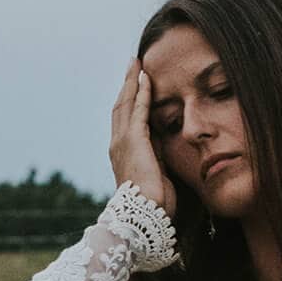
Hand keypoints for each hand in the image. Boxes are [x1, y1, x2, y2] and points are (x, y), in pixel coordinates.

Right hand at [109, 57, 176, 220]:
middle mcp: (118, 145)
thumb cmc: (154, 205)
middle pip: (121, 107)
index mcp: (123, 155)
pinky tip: (145, 78)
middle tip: (133, 66)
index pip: (125, 122)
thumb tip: (163, 140)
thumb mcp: (157, 175)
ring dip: (132, 82)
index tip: (136, 86)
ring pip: (125, 104)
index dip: (130, 102)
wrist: (145, 216)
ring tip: (136, 64)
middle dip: (127, 85)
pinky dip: (141, 92)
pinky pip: (137, 110)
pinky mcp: (133, 140)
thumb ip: (157, 156)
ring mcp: (123, 142)